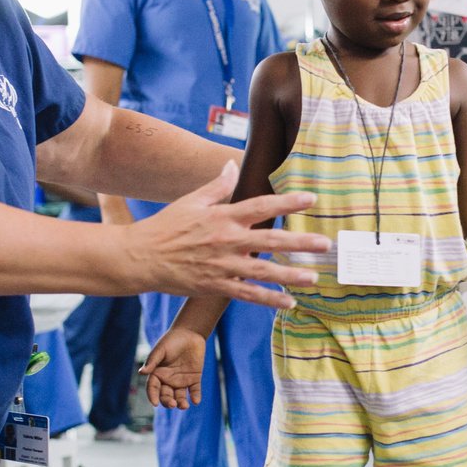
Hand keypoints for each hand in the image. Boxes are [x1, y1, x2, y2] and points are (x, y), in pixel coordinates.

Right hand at [125, 163, 327, 307]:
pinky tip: (289, 302)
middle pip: (270, 241)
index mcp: (223, 216)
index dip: (287, 202)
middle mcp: (227, 241)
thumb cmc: (166, 226)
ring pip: (263, 271)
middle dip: (300, 242)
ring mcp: (223, 265)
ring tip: (314, 276)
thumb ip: (216, 185)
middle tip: (325, 244)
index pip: (261, 206)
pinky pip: (248, 294)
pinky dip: (269, 300)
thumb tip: (231, 164)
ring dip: (290, 275)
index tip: (311, 199)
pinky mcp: (216, 286)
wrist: (141, 257)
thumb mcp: (191, 201)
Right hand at [140, 327, 207, 409]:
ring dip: (181, 403)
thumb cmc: (172, 340)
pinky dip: (195, 396)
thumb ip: (152, 361)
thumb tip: (141, 372)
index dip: (153, 396)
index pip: (153, 388)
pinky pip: (194, 390)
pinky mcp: (194, 378)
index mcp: (158, 373)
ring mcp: (181, 380)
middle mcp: (168, 379)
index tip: (155, 403)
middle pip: (166, 395)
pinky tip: (195, 401)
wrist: (190, 333)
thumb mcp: (161, 349)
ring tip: (184, 406)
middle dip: (168, 401)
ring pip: (180, 396)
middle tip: (172, 404)